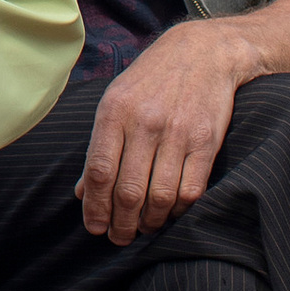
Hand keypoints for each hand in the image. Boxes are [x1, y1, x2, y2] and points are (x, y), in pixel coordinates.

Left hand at [78, 19, 258, 245]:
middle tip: (120, 237)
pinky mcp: (207, 141)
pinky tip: (170, 211)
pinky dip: (178, 210)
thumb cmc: (152, 80)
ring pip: (160, 196)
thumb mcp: (116, 101)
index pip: (99, 172)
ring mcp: (178, 132)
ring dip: (150, 222)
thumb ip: (99, 146)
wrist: (204, 53)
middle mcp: (145, 122)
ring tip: (144, 227)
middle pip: (129, 191)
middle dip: (121, 224)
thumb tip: (81, 191)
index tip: (95, 228)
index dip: (95, 207)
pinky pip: (190, 190)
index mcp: (115, 111)